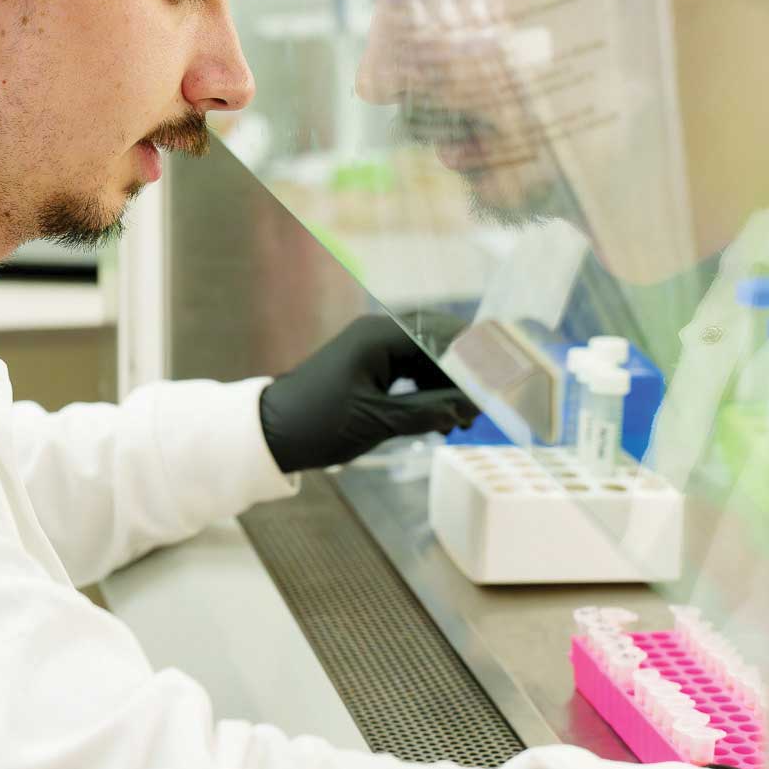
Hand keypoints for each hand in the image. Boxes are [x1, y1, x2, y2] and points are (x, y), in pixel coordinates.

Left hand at [258, 315, 480, 472]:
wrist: (272, 433)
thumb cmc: (319, 423)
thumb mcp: (379, 421)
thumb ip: (429, 411)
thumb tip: (471, 407)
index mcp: (379, 336)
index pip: (442, 335)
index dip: (473, 361)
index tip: (495, 386)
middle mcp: (378, 335)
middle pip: (438, 345)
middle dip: (463, 376)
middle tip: (480, 410)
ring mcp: (373, 351)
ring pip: (426, 361)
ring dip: (447, 388)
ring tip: (462, 423)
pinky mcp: (368, 368)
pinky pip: (410, 373)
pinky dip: (428, 393)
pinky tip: (441, 420)